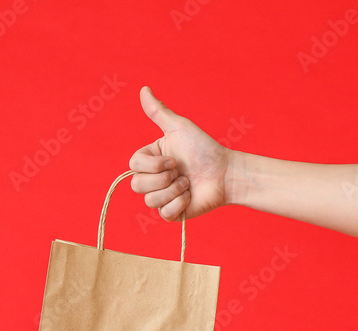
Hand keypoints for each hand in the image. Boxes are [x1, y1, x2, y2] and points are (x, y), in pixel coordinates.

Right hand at [129, 86, 233, 220]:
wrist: (224, 173)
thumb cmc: (204, 149)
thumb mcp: (179, 128)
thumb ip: (158, 112)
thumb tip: (143, 89)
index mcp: (150, 159)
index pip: (133, 165)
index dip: (153, 165)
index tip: (173, 159)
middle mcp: (152, 178)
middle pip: (137, 185)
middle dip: (163, 178)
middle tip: (182, 172)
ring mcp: (161, 197)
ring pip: (150, 201)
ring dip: (174, 190)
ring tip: (188, 184)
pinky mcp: (171, 213)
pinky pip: (164, 214)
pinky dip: (180, 204)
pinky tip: (190, 196)